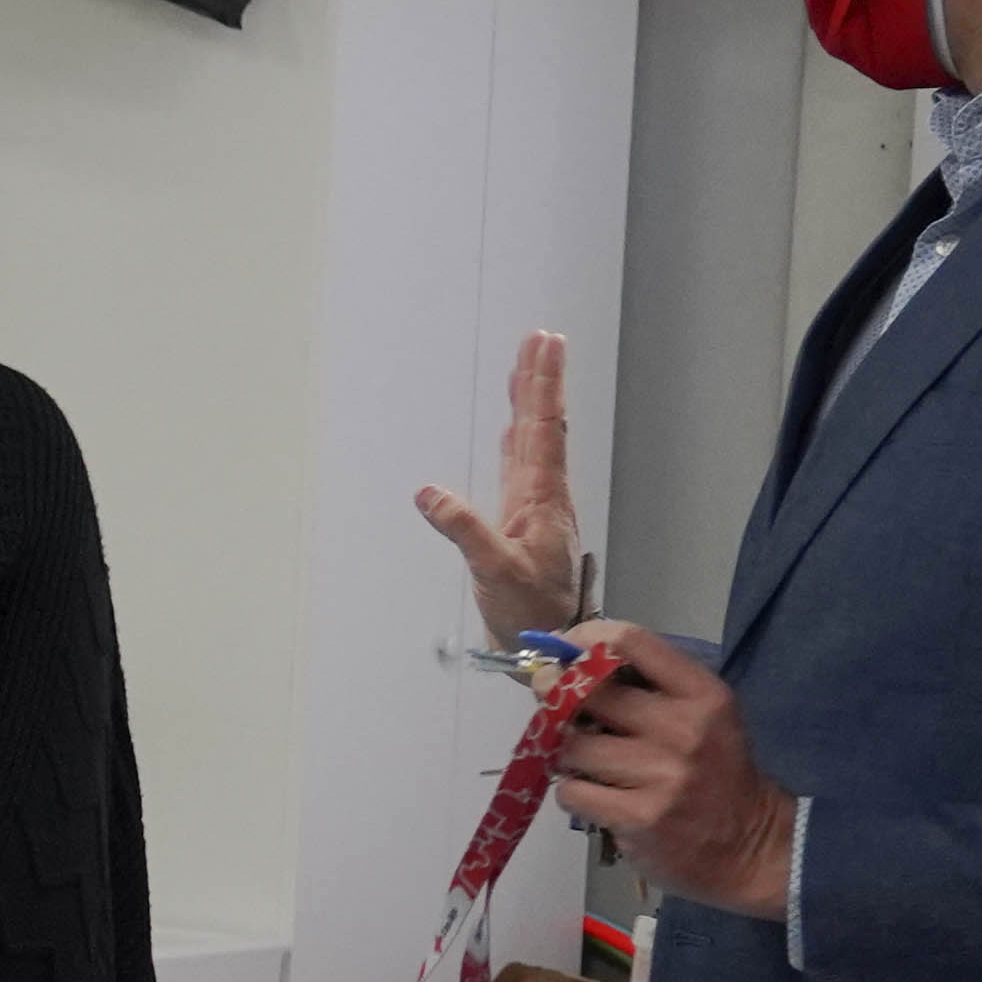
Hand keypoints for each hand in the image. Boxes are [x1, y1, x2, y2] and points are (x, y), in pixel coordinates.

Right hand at [416, 328, 588, 648]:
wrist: (553, 642)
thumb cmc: (530, 609)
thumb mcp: (494, 570)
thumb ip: (465, 529)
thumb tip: (428, 492)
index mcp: (542, 497)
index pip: (543, 428)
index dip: (542, 385)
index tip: (544, 345)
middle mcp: (544, 494)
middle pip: (543, 425)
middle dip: (540, 381)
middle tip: (541, 338)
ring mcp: (535, 506)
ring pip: (534, 442)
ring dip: (531, 404)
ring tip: (527, 370)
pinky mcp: (522, 522)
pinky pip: (521, 466)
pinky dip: (518, 438)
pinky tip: (514, 429)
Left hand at [549, 624, 796, 915]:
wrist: (751, 846)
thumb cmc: (717, 773)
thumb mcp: (703, 716)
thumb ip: (648, 686)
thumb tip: (568, 663)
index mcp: (702, 694)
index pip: (631, 642)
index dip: (584, 640)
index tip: (562, 650)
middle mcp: (683, 729)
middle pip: (588, 691)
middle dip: (554, 693)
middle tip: (549, 701)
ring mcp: (661, 775)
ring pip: (570, 746)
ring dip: (564, 753)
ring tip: (584, 762)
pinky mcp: (639, 816)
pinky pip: (572, 792)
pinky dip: (574, 793)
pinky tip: (598, 797)